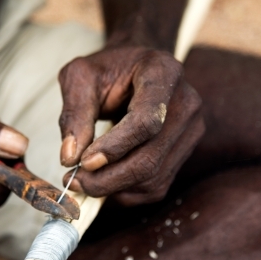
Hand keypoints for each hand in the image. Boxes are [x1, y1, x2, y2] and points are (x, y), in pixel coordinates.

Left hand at [59, 46, 203, 205]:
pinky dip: (126, 192)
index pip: (146, 121)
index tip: (83, 162)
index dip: (114, 147)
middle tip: (74, 182)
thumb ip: (74, 114)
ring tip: (83, 180)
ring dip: (113, 188)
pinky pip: (157, 185)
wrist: (134, 67)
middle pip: (151, 157)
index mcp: (163, 72)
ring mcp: (190, 130)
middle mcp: (186, 103)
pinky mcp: (184, 151)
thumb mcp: (80, 77)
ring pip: (153, 177)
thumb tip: (70, 158)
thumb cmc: (106, 69)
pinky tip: (105, 181)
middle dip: (108, 178)